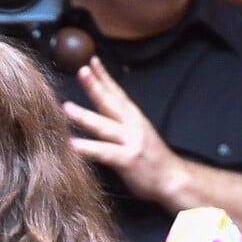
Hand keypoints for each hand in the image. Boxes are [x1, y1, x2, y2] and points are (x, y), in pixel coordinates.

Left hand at [63, 56, 185, 201]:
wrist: (175, 180)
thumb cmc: (152, 157)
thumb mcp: (138, 132)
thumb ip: (120, 119)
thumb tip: (101, 106)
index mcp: (134, 117)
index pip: (117, 92)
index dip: (104, 76)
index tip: (92, 61)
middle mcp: (132, 125)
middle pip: (110, 102)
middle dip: (95, 86)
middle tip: (81, 71)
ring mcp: (130, 142)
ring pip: (104, 126)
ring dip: (84, 116)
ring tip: (66, 108)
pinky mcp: (128, 160)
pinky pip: (104, 153)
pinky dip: (88, 148)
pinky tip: (72, 145)